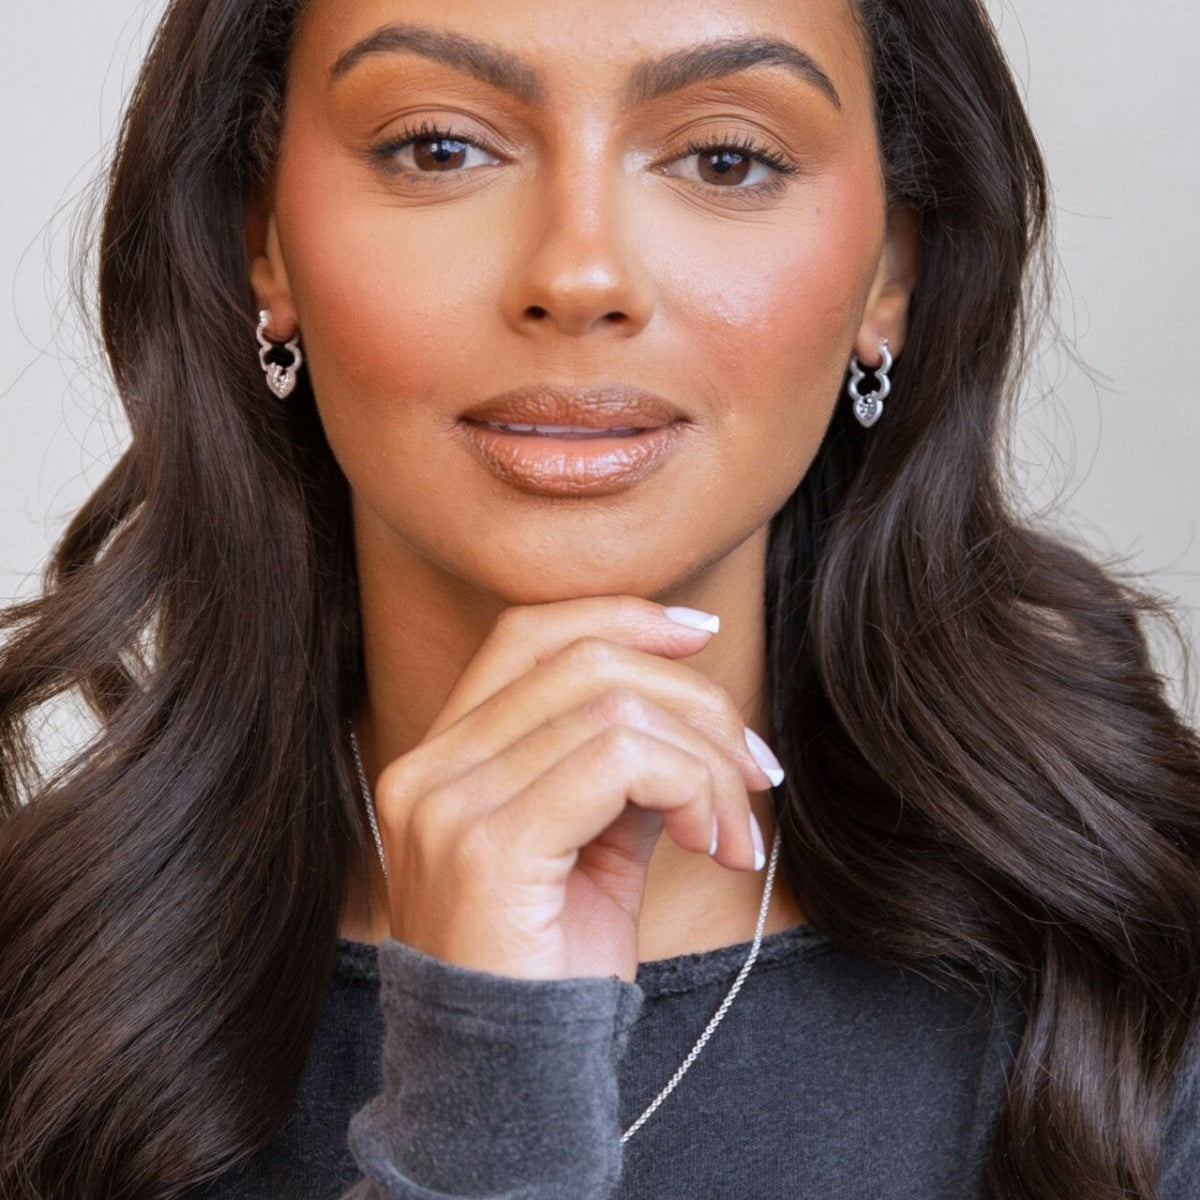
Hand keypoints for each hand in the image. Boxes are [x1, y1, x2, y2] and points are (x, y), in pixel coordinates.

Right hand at [372, 595, 780, 983]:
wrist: (508, 1084)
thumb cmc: (550, 966)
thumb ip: (623, 764)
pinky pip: (618, 761)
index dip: (622, 617)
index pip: (529, 633)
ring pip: (614, 708)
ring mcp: (448, 803)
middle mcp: (430, 766)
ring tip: (735, 826)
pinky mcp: (487, 845)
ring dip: (706, 760)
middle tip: (751, 767)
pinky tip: (714, 841)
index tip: (702, 637)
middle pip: (585, 660)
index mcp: (444, 754)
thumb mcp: (593, 843)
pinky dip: (691, 787)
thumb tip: (693, 702)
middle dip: (695, 701)